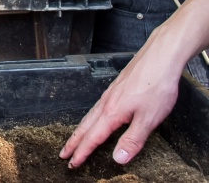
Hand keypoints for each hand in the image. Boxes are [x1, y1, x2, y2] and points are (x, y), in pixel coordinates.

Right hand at [60, 32, 183, 167]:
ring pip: (89, 116)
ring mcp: (109, 95)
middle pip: (85, 127)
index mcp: (112, 114)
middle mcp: (106, 104)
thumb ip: (133, 139)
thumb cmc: (156, 87)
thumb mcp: (149, 119)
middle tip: (63, 154)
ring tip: (74, 139)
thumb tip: (118, 158)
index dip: (82, 152)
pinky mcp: (115, 89)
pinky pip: (96, 108)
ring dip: (80, 131)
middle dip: (73, 142)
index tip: (73, 163)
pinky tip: (94, 117)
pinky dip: (89, 118)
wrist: (159, 58)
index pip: (93, 138)